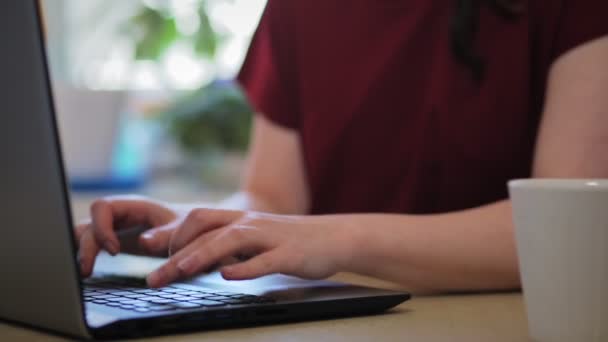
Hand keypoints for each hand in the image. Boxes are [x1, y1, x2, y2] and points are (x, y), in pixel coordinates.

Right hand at [75, 195, 188, 276]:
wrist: (189, 229)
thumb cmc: (184, 225)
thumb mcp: (178, 229)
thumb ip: (164, 234)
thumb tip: (144, 241)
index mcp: (132, 206)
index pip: (102, 207)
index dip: (102, 228)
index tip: (114, 251)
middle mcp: (117, 215)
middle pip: (88, 223)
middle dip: (84, 246)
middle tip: (88, 271)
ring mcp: (112, 228)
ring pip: (84, 235)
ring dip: (81, 251)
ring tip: (85, 273)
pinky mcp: (111, 241)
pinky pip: (90, 246)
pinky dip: (86, 256)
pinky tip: (88, 273)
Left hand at [146, 209, 353, 287]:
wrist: (333, 237)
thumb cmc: (289, 242)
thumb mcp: (254, 240)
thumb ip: (226, 246)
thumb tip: (192, 259)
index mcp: (239, 220)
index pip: (198, 220)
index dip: (171, 232)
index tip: (145, 248)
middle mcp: (250, 224)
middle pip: (206, 230)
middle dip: (176, 251)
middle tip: (153, 276)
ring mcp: (270, 237)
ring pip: (231, 240)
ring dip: (203, 254)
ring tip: (180, 270)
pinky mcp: (289, 254)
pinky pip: (266, 260)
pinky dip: (246, 267)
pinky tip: (229, 276)